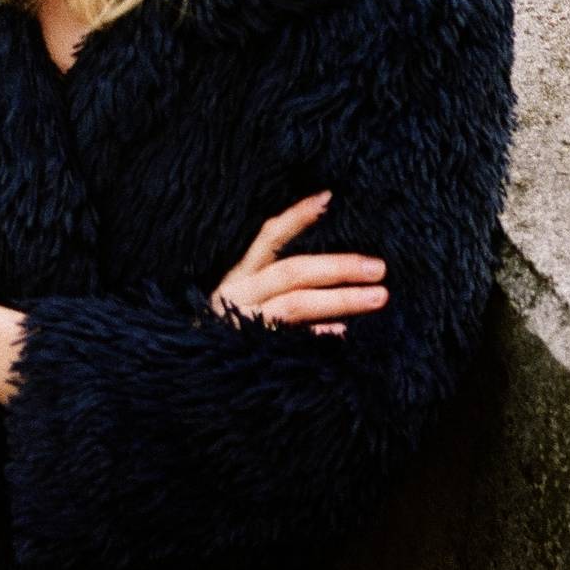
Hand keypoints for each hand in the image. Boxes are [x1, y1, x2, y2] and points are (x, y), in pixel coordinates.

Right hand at [211, 192, 387, 337]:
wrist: (190, 371)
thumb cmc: (228, 327)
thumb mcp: (244, 295)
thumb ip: (276, 279)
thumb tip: (329, 259)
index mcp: (239, 276)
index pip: (269, 237)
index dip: (297, 218)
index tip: (328, 198)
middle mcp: (239, 295)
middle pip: (292, 272)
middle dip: (338, 267)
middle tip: (379, 268)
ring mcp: (244, 323)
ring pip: (296, 305)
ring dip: (340, 300)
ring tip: (378, 296)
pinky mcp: (252, 351)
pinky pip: (292, 341)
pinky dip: (318, 335)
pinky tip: (344, 332)